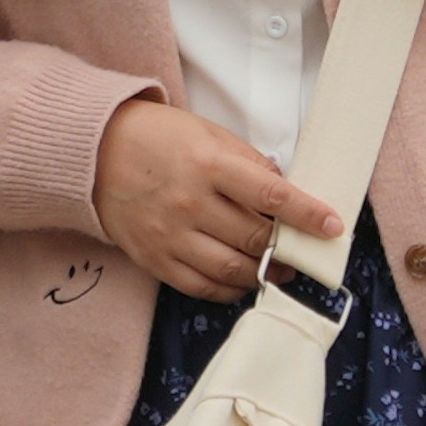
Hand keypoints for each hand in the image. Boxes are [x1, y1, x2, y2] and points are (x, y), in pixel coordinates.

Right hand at [90, 95, 343, 299]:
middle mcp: (190, 204)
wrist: (94, 154)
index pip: (271, 197)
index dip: (307, 215)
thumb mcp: (208, 135)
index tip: (332, 227)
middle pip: (255, 238)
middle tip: (303, 252)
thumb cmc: (157, 139)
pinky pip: (201, 286)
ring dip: (264, 274)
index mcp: (209, 166)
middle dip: (288, 250)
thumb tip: (284, 194)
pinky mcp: (155, 258)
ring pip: (232, 269)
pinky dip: (229, 289)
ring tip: (277, 271)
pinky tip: (242, 281)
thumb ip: (247, 163)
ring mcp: (170, 235)